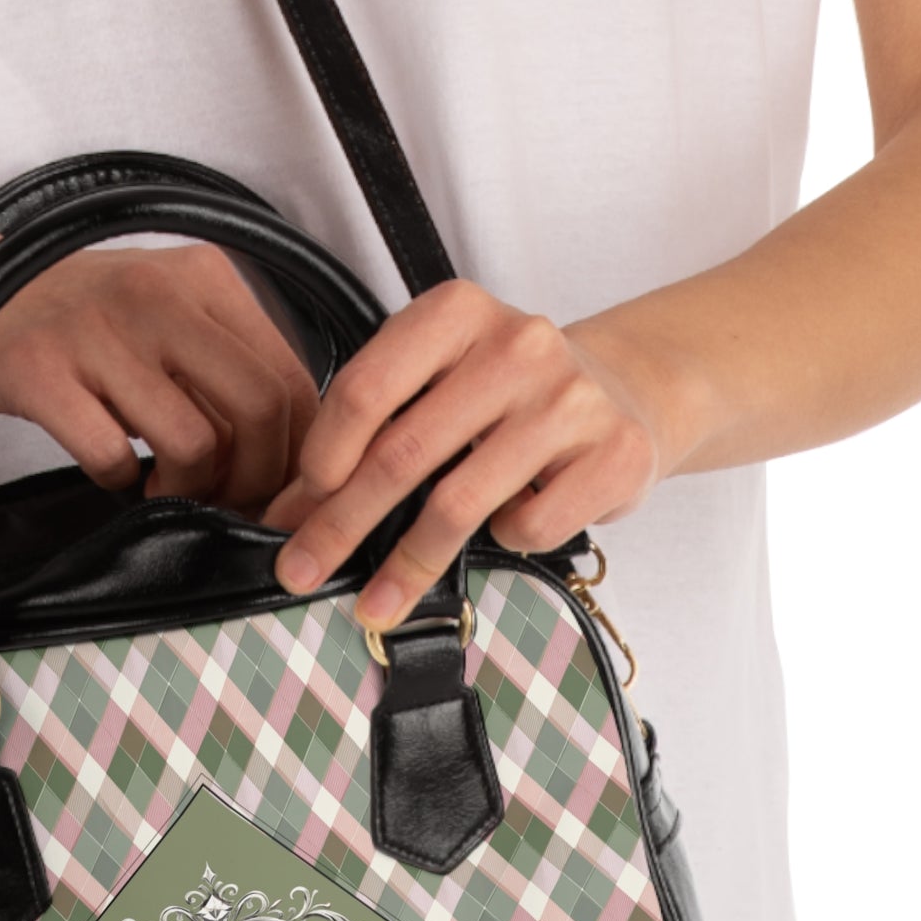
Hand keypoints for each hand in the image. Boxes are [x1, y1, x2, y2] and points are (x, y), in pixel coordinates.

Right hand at [0, 243, 320, 513]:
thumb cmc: (76, 323)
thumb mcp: (165, 317)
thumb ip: (226, 367)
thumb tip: (291, 456)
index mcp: (204, 276)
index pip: (289, 378)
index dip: (296, 456)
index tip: (277, 495)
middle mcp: (157, 292)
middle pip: (258, 410)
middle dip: (255, 481)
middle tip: (225, 503)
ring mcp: (96, 330)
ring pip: (194, 442)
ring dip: (187, 490)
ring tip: (163, 488)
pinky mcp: (40, 371)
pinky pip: (114, 457)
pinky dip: (122, 485)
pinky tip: (115, 474)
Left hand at [263, 281, 683, 630]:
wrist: (628, 392)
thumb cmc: (510, 397)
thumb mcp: (440, 386)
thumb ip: (371, 433)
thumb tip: (291, 515)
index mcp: (458, 314)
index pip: (367, 389)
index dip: (321, 457)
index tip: (297, 507)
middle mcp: (517, 345)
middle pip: (402, 454)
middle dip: (342, 525)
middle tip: (302, 573)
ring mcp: (571, 399)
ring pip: (459, 504)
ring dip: (406, 566)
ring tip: (375, 606)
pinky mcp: (615, 453)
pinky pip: (527, 527)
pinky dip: (503, 542)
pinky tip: (507, 526)